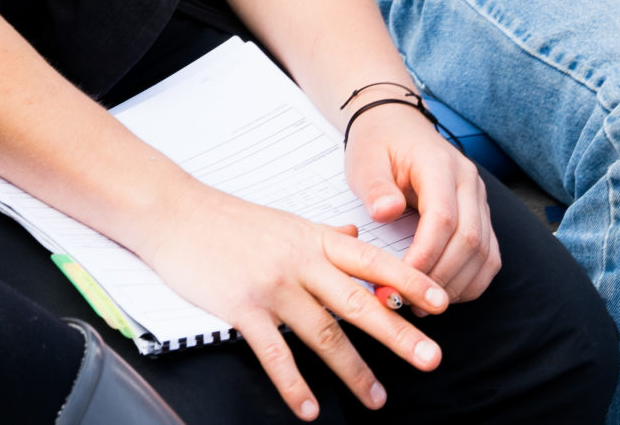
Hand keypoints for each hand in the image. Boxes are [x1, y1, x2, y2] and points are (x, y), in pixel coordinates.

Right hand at [137, 181, 454, 417]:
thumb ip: (323, 234)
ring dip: (354, 370)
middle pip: (358, 302)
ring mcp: (272, 285)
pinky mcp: (241, 308)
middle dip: (398, 333)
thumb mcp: (285, 220)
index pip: (372, 262)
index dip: (410, 282)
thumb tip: (354, 236)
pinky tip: (309, 408)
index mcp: (315, 239)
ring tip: (377, 398)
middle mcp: (300, 262)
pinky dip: (294, 384)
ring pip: (323, 333)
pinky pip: (274, 353)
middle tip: (431, 358)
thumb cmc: (229, 219)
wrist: (175, 214)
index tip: (443, 302)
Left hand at [340, 100, 499, 302]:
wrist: (396, 126)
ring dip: (457, 285)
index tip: (402, 280)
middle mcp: (469, 182)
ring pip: (485, 253)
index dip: (426, 255)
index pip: (443, 218)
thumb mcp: (365, 160)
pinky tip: (445, 294)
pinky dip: (471, 281)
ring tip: (424, 304)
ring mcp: (479, 199)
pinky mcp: (481, 216)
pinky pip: (489, 256)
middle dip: (441, 277)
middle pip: (469, 240)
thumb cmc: (378, 145)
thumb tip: (385, 213)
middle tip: (410, 301)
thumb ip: (375, 187)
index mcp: (440, 165)